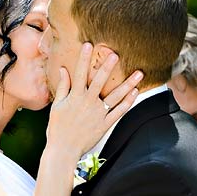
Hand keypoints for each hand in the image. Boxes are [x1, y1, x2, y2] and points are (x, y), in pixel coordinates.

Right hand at [46, 42, 143, 163]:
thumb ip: (63, 87)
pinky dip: (128, 102)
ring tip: (139, 73)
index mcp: (75, 97)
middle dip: (107, 66)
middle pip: (100, 81)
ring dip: (128, 84)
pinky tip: (135, 92)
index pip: (80, 73)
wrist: (63, 150)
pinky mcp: (105, 125)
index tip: (88, 44)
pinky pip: (119, 112)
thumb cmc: (57, 128)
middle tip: (116, 54)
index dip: (84, 58)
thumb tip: (63, 69)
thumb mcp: (57, 106)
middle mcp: (88, 103)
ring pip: (115, 96)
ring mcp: (98, 114)